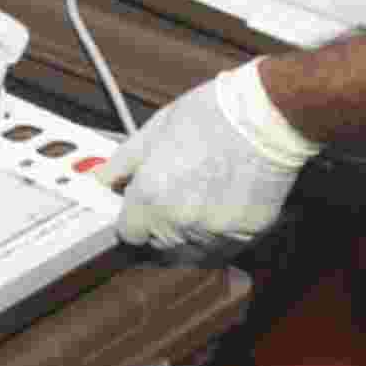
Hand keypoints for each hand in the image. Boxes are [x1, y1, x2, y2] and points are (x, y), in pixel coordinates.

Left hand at [98, 60, 318, 254]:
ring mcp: (213, 231)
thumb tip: (101, 179)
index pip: (128, 232)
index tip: (141, 206)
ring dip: (190, 232)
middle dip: (159, 225)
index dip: (133, 218)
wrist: (264, 116)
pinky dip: (219, 233)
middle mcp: (178, 221)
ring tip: (202, 196)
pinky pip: (223, 247)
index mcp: (149, 196)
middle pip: (158, 244)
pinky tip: (224, 203)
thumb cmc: (208, 116)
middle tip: (175, 195)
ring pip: (191, 249)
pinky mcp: (245, 234)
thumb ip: (123, 163)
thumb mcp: (154, 130)